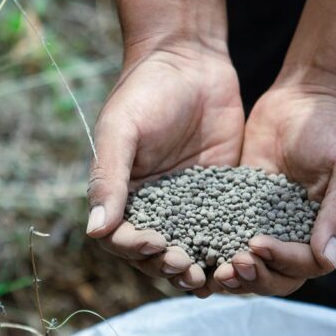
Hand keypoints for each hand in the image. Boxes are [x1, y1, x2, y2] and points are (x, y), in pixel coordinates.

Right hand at [87, 42, 244, 290]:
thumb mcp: (122, 130)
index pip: (122, 239)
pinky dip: (228, 247)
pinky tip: (240, 259)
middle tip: (189, 268)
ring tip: (212, 277)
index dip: (136, 250)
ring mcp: (187, 202)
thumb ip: (109, 179)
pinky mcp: (219, 192)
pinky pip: (222, 227)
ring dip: (198, 267)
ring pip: (190, 247)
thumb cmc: (145, 89)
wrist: (190, 57)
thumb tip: (95, 232)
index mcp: (122, 195)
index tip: (155, 247)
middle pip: (156, 253)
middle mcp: (153, 205)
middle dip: (170, 266)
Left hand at [198, 83, 335, 296]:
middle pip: (278, 277)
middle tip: (229, 265)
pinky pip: (230, 241)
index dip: (282, 261)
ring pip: (253, 267)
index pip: (307, 264)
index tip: (257, 244)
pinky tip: (194, 254)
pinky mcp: (245, 216)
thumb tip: (327, 260)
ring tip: (213, 270)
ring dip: (234, 275)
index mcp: (334, 235)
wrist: (306, 99)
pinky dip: (215, 253)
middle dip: (254, 276)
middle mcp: (303, 241)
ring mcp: (273, 230)